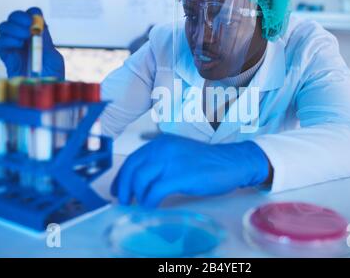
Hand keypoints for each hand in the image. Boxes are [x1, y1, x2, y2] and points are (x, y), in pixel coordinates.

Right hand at [0, 7, 64, 78]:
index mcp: (39, 36)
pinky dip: (6, 40)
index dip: (32, 13)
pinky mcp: (6, 56)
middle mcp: (25, 38)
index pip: (32, 16)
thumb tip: (39, 29)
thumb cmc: (52, 76)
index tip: (35, 16)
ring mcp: (14, 46)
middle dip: (19, 17)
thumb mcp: (54, 59)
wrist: (45, 91)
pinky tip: (17, 44)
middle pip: (15, 18)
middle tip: (28, 25)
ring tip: (24, 37)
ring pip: (5, 27)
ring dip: (13, 28)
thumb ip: (46, 44)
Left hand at [111, 133, 269, 207]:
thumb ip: (161, 161)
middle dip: (124, 188)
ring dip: (135, 196)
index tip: (118, 190)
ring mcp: (170, 161)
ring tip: (138, 205)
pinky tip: (151, 207)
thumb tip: (141, 180)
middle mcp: (162, 148)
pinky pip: (155, 191)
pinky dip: (149, 201)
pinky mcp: (179, 176)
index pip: (133, 159)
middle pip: (132, 169)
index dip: (121, 177)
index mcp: (161, 143)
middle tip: (123, 201)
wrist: (231, 162)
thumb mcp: (179, 154)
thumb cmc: (207, 161)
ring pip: (140, 180)